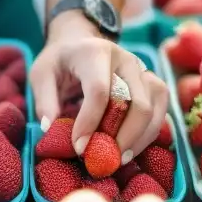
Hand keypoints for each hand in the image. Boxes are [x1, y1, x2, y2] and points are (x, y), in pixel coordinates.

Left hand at [30, 12, 169, 163]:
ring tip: (120, 159)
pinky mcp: (152, 81)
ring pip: (153, 106)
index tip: (79, 148)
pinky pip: (161, 108)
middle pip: (135, 101)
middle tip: (104, 160)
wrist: (80, 42)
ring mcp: (142, 69)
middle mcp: (125, 58)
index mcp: (95, 52)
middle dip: (122, 136)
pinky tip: (132, 148)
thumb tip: (51, 129)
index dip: (90, 122)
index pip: (99, 91)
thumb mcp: (41, 74)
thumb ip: (44, 100)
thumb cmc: (60, 62)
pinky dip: (150, 132)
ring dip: (140, 138)